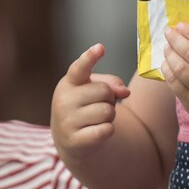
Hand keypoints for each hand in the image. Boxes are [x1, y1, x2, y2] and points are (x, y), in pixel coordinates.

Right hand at [51, 44, 129, 160]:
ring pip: (108, 111)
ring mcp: (67, 121)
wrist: (70, 139)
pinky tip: (97, 131)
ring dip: (109, 115)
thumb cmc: (85, 107)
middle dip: (109, 98)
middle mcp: (64, 100)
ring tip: (97, 119)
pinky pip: (106, 129)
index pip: (80, 67)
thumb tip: (125, 91)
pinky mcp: (75, 140)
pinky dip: (108, 130)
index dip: (90, 57)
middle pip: (105, 91)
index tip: (100, 48)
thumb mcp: (94, 90)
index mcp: (69, 82)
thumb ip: (111, 83)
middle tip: (98, 105)